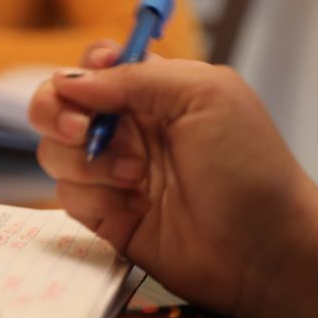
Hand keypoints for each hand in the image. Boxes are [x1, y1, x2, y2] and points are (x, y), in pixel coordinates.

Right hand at [28, 43, 317, 317]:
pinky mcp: (105, 216)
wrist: (261, 250)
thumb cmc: (249, 167)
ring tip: (133, 178)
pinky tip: (131, 208)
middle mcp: (129, 129)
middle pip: (58, 106)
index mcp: (155, 92)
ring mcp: (113, 173)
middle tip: (82, 131)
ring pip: (56, 152)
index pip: (95, 67)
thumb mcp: (205, 96)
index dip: (82, 72)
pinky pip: (67, 196)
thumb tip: (69, 81)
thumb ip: (135, 78)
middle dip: (58, 113)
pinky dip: (92, 199)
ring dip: (84, 162)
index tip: (91, 83)